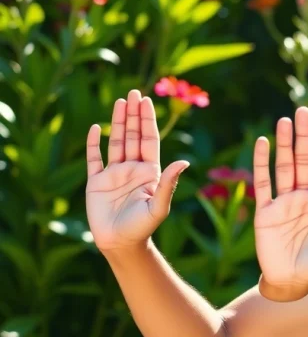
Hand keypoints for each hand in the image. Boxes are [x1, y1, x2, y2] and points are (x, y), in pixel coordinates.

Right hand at [86, 90, 189, 252]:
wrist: (120, 244)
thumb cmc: (143, 227)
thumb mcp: (158, 206)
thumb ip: (169, 183)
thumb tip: (184, 161)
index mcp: (150, 172)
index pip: (149, 140)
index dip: (147, 120)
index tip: (146, 101)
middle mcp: (133, 168)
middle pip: (134, 136)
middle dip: (134, 114)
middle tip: (134, 92)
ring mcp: (114, 174)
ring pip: (116, 142)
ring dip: (118, 122)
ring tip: (121, 102)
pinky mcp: (96, 182)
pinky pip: (94, 159)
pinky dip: (94, 144)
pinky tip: (96, 129)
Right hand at [253, 107, 307, 300]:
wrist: (292, 284)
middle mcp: (305, 197)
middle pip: (305, 159)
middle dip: (305, 135)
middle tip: (303, 110)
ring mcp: (284, 202)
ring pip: (285, 166)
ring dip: (284, 143)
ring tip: (285, 120)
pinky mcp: (265, 212)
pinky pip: (263, 183)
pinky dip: (262, 163)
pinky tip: (263, 143)